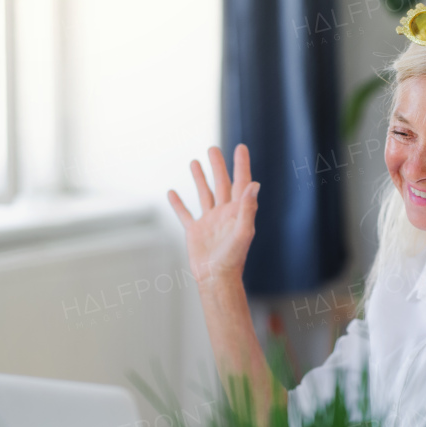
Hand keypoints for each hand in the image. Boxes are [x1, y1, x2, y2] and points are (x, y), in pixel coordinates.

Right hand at [167, 144, 259, 286]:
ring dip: (199, 178)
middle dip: (218, 166)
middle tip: (213, 149)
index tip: (240, 147)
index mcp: (237, 212)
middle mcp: (223, 214)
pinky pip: (185, 214)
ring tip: (194, 161)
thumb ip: (248, 208)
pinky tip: (171, 192)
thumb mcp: (243, 232)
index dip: (241, 165)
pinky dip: (178, 203)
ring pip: (203, 194)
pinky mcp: (195, 231)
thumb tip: (254, 185)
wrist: (216, 279)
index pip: (240, 182)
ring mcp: (208, 221)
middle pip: (221, 184)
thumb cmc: (232, 258)